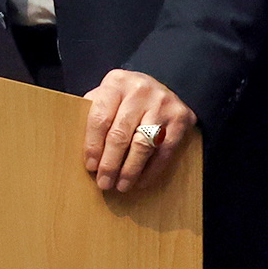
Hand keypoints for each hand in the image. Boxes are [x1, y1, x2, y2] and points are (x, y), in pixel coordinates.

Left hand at [83, 69, 194, 193]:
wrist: (163, 85)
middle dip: (110, 163)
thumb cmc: (127, 95)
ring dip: (130, 170)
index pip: (100, 118)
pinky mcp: (181, 119)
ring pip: (143, 145)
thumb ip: (95, 113)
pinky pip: (165, 151)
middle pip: (120, 134)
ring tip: (121, 185)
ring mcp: (163, 104)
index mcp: (117, 82)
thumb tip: (85, 150)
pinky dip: (152, 170)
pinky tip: (141, 181)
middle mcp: (140, 90)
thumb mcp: (108, 93)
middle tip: (104, 182)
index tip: (90, 166)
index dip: (93, 145)